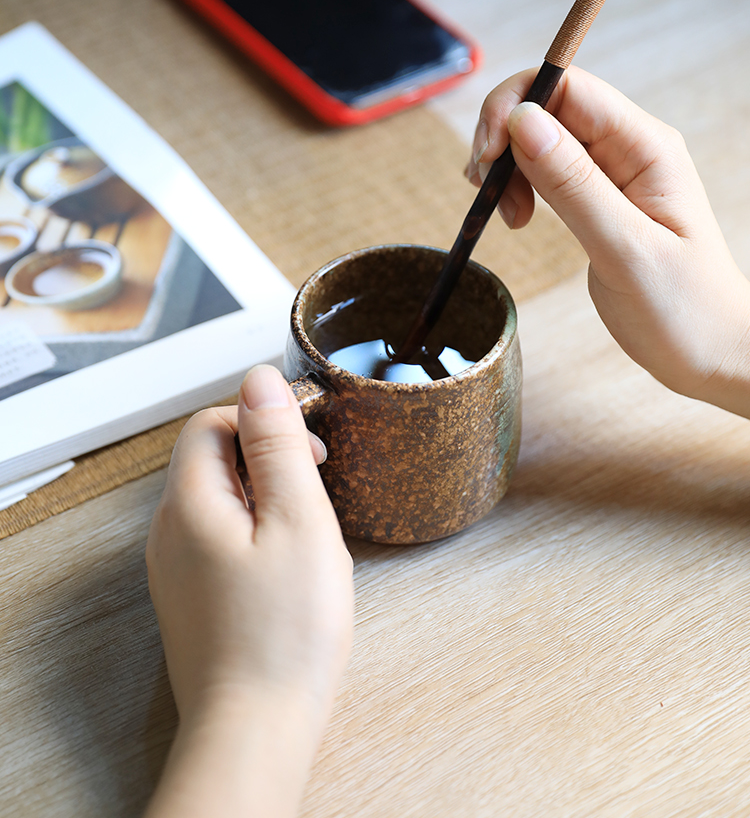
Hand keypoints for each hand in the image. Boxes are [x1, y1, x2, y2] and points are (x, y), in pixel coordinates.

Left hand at [144, 364, 353, 817]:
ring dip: (267, 498)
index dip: (261, 420)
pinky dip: (257, 534)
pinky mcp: (191, 597)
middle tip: (315, 491)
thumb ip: (278, 444)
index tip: (309, 447)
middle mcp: (169, 531)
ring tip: (309, 535)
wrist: (256, 729)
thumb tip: (260, 379)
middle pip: (212, 459)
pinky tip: (290, 570)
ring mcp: (176, 568)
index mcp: (189, 502)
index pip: (210, 422)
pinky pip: (221, 539)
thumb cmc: (285, 631)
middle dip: (268, 460)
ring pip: (220, 500)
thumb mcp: (298, 519)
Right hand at [466, 67, 749, 416]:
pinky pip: (547, 172)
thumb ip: (572, 184)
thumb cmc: (684, 310)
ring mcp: (612, 174)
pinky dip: (519, 186)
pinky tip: (515, 217)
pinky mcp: (597, 199)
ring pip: (541, 138)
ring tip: (505, 214)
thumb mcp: (624, 249)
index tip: (488, 157)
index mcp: (646, 147)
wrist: (711, 353)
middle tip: (485, 191)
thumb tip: (522, 119)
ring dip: (507, 165)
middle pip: (547, 106)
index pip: (568, 88)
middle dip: (503, 136)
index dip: (515, 106)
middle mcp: (629, 149)